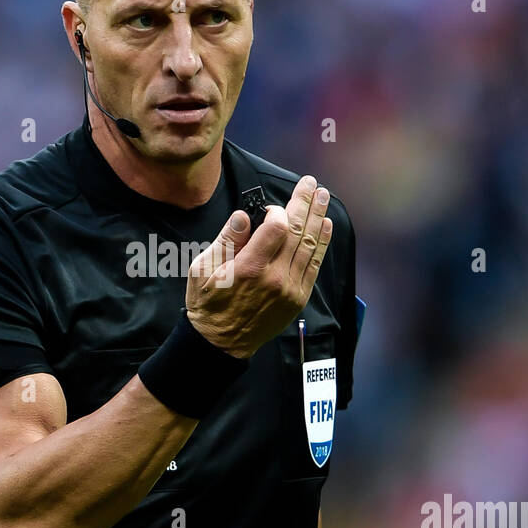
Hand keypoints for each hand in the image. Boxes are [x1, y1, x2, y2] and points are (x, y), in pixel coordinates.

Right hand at [184, 175, 332, 358]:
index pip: (276, 228)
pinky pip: (314, 266)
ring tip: (323, 196)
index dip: (277, 211)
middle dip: (305, 204)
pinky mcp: (297, 298)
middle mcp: (275, 278)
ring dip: (318, 218)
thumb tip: (244, 216)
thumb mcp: (202, 269)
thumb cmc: (208, 304)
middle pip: (297, 232)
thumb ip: (226, 240)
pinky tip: (325, 226)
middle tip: (310, 183)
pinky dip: (321, 244)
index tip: (270, 208)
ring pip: (309, 246)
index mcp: (249, 268)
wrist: (220, 343)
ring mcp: (290, 289)